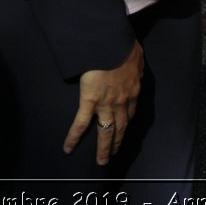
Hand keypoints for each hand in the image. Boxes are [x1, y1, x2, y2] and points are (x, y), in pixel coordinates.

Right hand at [65, 40, 143, 164]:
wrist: (109, 43)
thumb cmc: (122, 46)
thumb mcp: (136, 56)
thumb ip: (135, 66)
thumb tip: (134, 67)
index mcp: (133, 90)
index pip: (131, 112)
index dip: (126, 122)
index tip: (124, 130)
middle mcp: (122, 102)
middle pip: (121, 128)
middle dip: (118, 143)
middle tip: (114, 155)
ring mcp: (106, 104)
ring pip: (106, 132)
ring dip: (104, 148)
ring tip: (101, 161)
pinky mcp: (90, 101)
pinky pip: (81, 123)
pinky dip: (74, 137)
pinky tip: (69, 148)